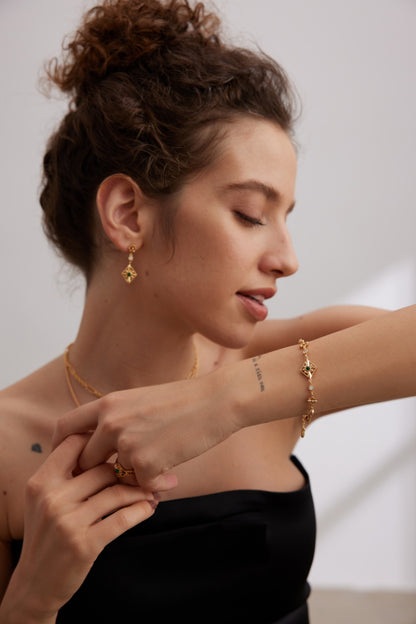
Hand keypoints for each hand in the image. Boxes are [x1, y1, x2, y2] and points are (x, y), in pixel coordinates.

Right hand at [7, 434, 156, 619]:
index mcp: (41, 482)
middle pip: (103, 468)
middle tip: (152, 469)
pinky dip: (141, 510)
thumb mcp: (45, 500)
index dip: (100, 438)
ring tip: (154, 490)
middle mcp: (52, 497)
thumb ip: (67, 474)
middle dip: (130, 468)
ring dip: (142, 490)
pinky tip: (149, 508)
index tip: (122, 443)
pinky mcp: (84, 544)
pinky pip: (123, 518)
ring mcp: (67, 521)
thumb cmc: (47, 534)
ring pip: (117, 492)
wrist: (35, 583)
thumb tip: (107, 444)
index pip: (75, 442)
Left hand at [53, 372, 238, 491]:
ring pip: (115, 477)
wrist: (216, 401)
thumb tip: (102, 442)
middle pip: (85, 461)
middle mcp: (111, 422)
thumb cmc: (184, 400)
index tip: (69, 463)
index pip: (66, 428)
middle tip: (112, 482)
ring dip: (132, 481)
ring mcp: (127, 443)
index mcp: (108, 404)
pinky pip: (141, 486)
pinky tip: (171, 476)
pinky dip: (155, 485)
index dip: (62, 449)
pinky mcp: (146, 463)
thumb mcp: (140, 401)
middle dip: (97, 475)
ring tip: (155, 476)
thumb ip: (117, 419)